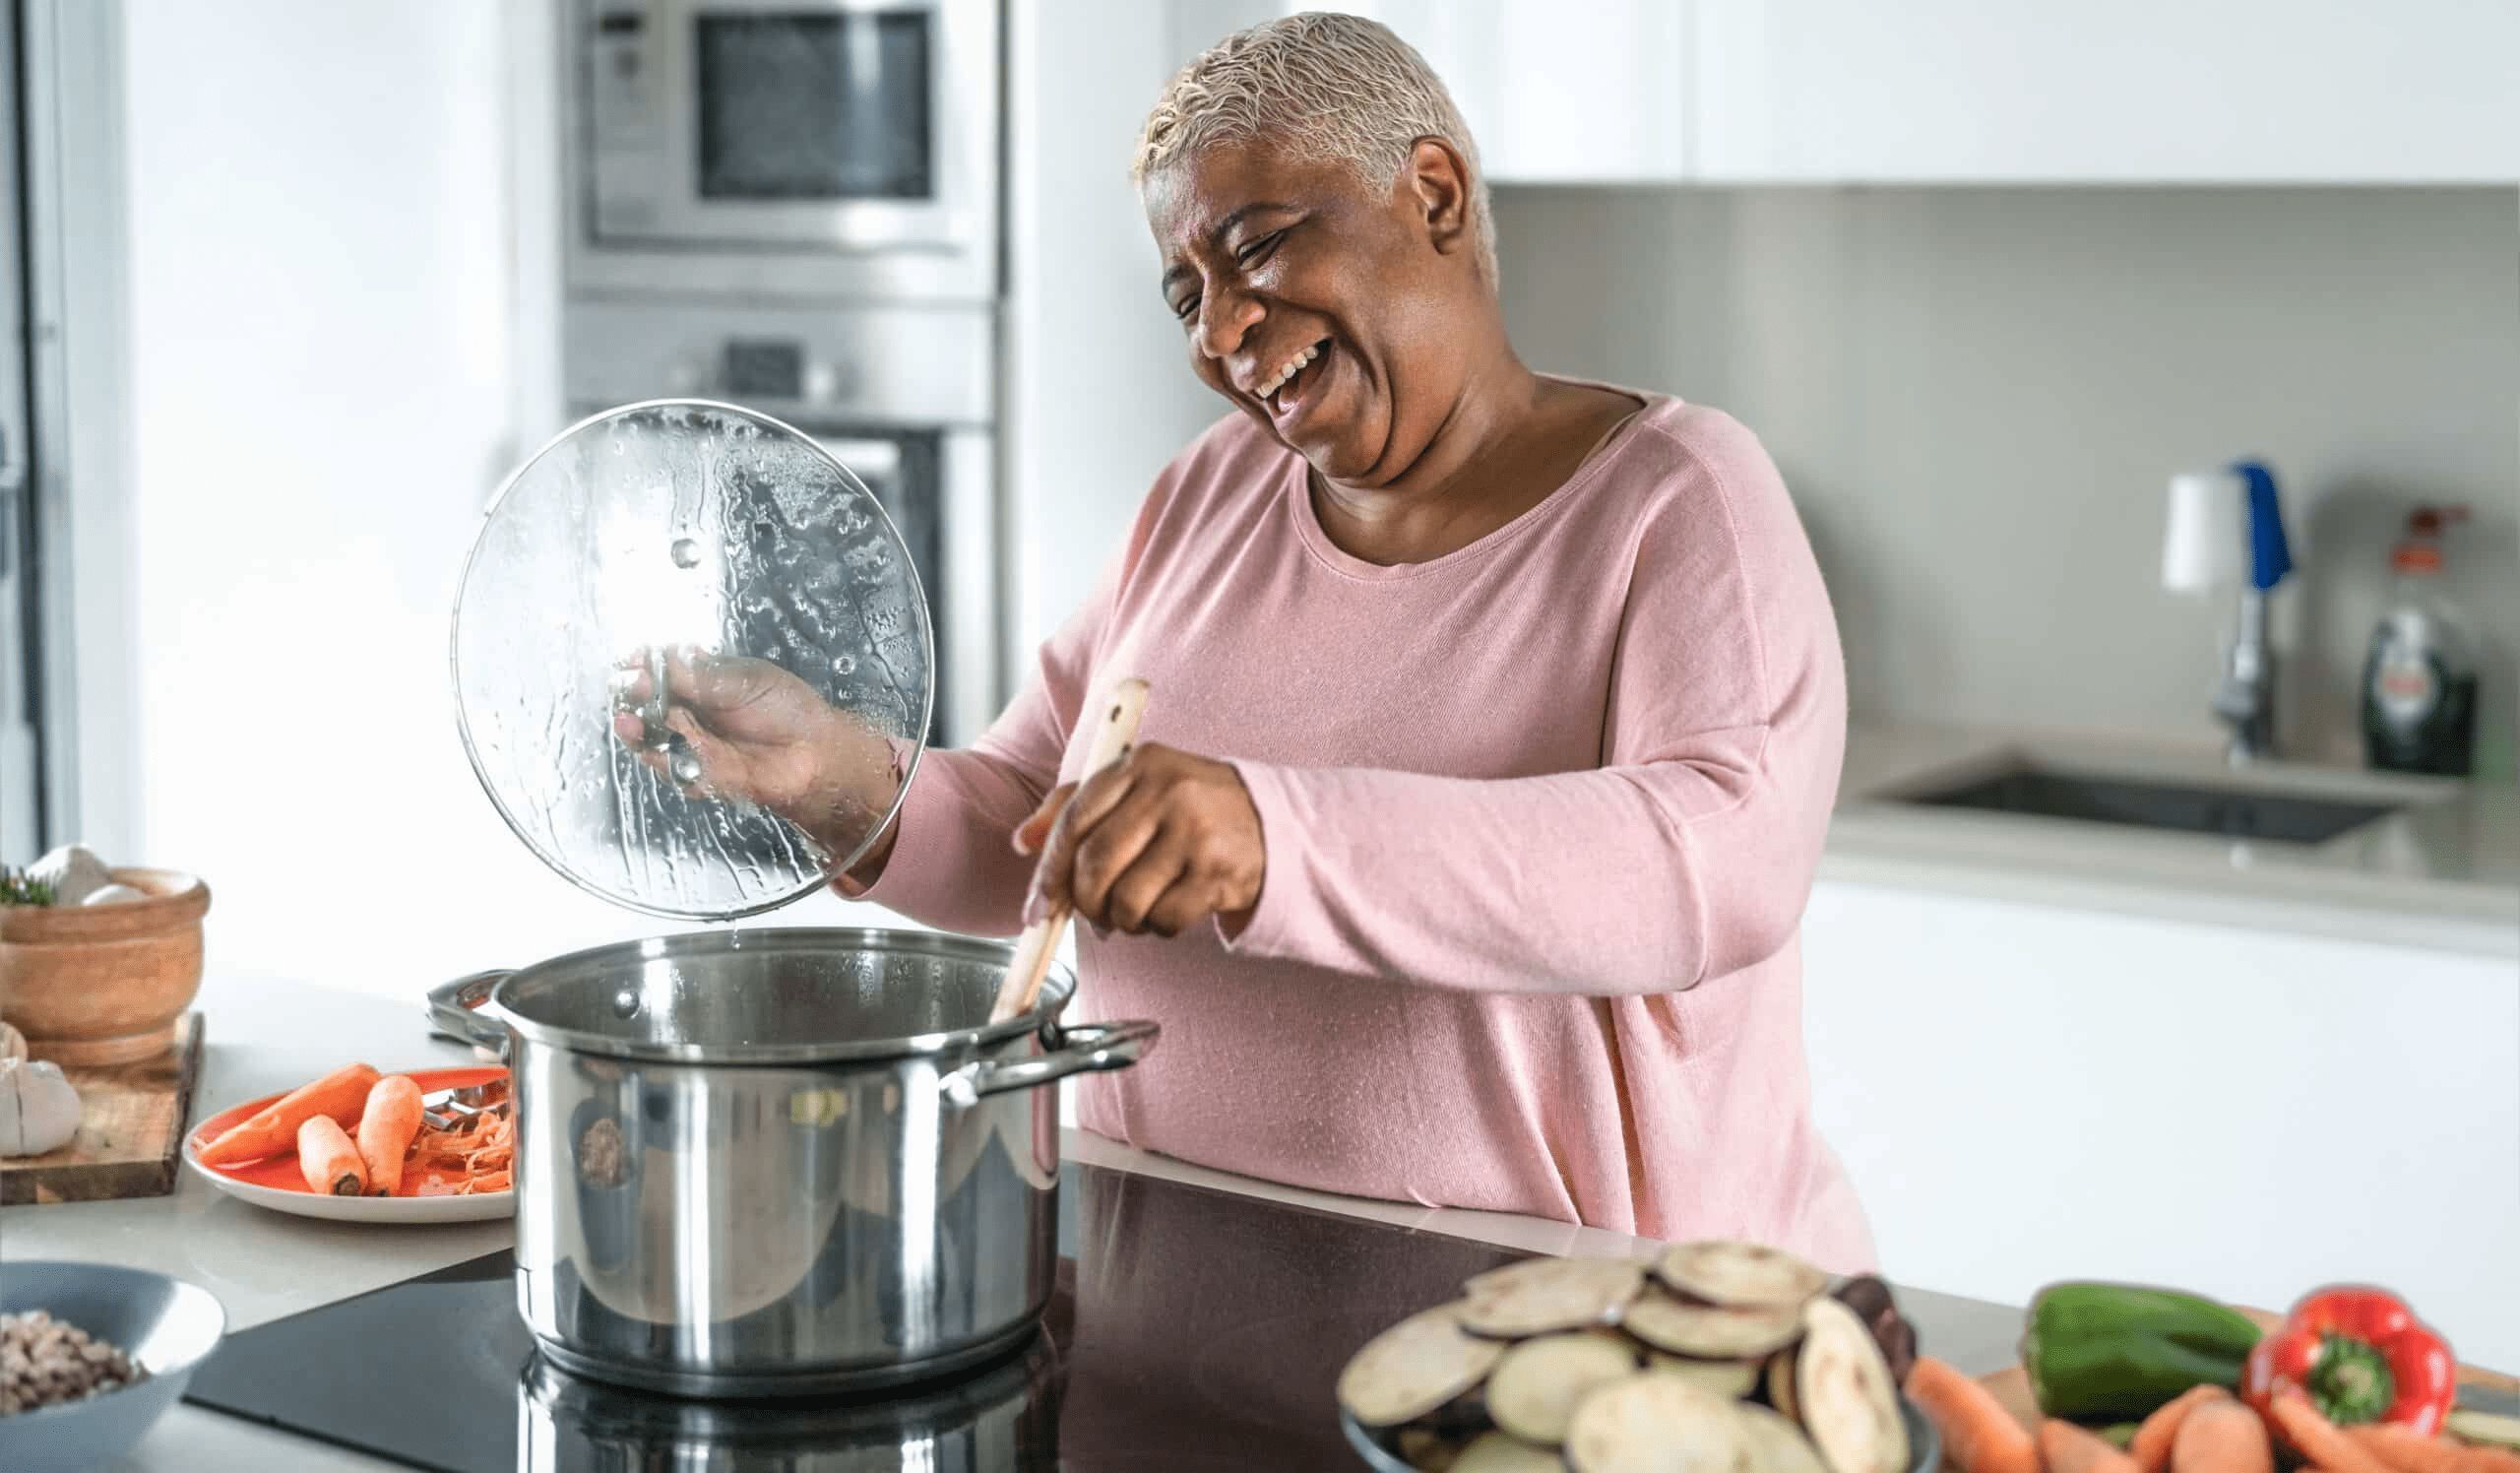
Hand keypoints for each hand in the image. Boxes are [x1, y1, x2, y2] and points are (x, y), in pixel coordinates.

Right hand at [611, 646, 898, 862]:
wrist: (816, 753)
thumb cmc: (786, 709)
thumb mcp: (747, 681)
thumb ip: (706, 676)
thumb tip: (665, 660)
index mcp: (699, 682)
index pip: (660, 672)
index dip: (644, 666)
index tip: (636, 660)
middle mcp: (688, 713)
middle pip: (646, 705)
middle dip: (633, 696)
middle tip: (631, 687)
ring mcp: (691, 745)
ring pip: (650, 740)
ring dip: (636, 732)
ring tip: (629, 720)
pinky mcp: (698, 775)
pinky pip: (672, 770)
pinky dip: (662, 761)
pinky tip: (657, 751)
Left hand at [1012, 743, 1264, 938]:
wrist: (1275, 823)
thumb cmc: (1192, 808)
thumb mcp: (1139, 787)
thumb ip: (1078, 805)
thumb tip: (1024, 840)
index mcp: (1141, 764)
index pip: (1075, 818)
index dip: (1050, 867)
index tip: (1039, 902)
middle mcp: (1169, 792)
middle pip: (1096, 865)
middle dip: (1084, 903)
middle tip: (1092, 914)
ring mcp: (1197, 832)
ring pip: (1127, 900)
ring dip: (1121, 920)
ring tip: (1133, 912)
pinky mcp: (1219, 873)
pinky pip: (1164, 919)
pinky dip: (1158, 927)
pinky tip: (1169, 911)